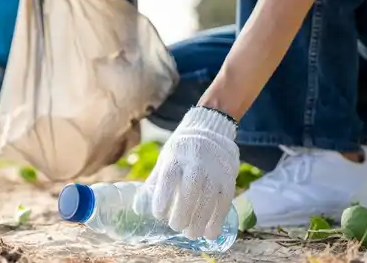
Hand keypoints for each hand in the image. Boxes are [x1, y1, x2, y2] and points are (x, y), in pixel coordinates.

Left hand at [143, 107, 238, 239]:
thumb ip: (154, 183)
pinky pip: (224, 201)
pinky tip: (210, 233)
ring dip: (200, 220)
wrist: (210, 131)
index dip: (163, 196)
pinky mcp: (228, 178)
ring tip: (192, 234)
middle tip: (176, 227)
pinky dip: (217, 219)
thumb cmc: (181, 152)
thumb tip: (138, 208)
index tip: (159, 214)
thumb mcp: (165, 160)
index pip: (169, 177)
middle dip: (183, 213)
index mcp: (176, 157)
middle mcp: (196, 163)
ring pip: (209, 198)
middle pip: (190, 190)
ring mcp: (214, 171)